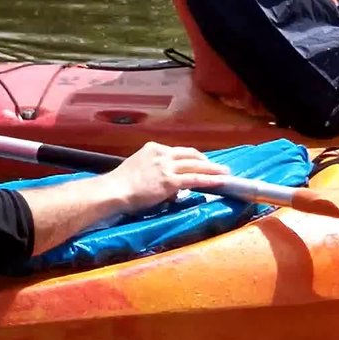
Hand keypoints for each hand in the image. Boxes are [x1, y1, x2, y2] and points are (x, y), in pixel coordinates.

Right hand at [103, 142, 230, 212]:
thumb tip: (168, 186)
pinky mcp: (170, 181)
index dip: (192, 157)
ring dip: (213, 169)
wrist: (113, 191)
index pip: (178, 151)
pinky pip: (195, 179)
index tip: (200, 162)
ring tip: (225, 173)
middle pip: (191, 155)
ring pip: (196, 165)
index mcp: (153, 149)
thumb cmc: (120, 184)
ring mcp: (167, 167)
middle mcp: (162, 154)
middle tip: (218, 166)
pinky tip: (218, 181)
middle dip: (206, 160)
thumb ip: (154, 172)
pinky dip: (209, 180)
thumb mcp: (138, 168)